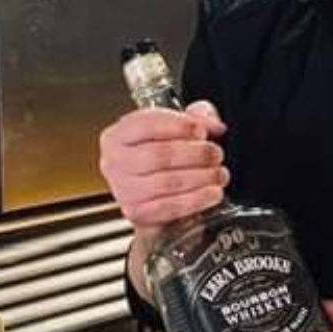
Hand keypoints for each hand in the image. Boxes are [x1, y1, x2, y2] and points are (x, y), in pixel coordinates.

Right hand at [98, 101, 229, 227]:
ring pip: (166, 182)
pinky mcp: (137, 213)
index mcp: (117, 135)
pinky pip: (170, 207)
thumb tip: (214, 124)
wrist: (152, 195)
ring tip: (218, 173)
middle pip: (158, 155)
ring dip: (201, 177)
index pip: (145, 124)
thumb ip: (196, 118)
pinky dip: (197, 199)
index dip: (179, 126)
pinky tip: (212, 192)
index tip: (201, 130)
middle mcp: (114, 162)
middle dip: (195, 154)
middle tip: (215, 154)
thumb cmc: (159, 158)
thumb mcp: (176, 128)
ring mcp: (123, 190)